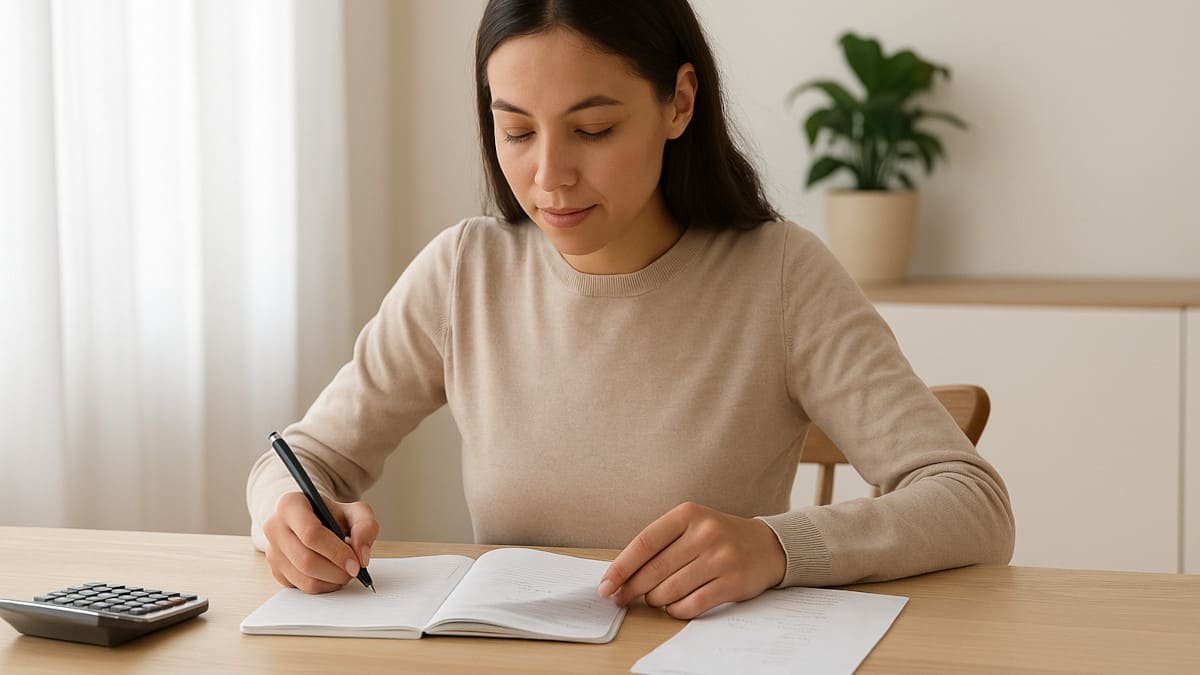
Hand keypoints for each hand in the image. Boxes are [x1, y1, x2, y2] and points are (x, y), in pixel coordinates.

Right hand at [262, 492, 379, 593]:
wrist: (313, 520)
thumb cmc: (332, 515)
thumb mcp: (354, 511)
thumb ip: (365, 526)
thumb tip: (362, 556)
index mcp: (290, 505)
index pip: (311, 534)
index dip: (337, 552)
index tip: (356, 563)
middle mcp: (274, 527)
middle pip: (306, 560)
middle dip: (337, 571)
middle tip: (354, 570)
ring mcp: (272, 551)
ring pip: (304, 579)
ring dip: (332, 581)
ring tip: (345, 571)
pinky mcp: (276, 571)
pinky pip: (302, 588)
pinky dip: (324, 586)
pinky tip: (332, 574)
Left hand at [596, 502, 785, 619]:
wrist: (767, 546)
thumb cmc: (718, 538)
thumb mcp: (691, 527)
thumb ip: (660, 546)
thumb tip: (622, 576)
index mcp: (688, 514)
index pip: (645, 543)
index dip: (621, 567)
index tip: (606, 585)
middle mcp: (705, 533)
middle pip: (655, 570)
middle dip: (632, 588)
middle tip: (621, 598)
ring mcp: (721, 557)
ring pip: (671, 589)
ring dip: (656, 600)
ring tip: (656, 598)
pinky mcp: (732, 582)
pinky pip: (692, 604)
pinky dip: (676, 610)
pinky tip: (674, 607)